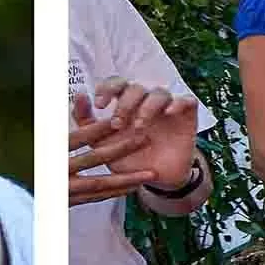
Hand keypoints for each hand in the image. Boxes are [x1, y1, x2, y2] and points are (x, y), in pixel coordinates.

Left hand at [68, 81, 202, 203]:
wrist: (155, 180)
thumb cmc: (127, 157)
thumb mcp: (102, 144)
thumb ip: (87, 122)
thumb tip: (78, 95)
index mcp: (127, 104)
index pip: (117, 84)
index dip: (108, 88)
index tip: (100, 104)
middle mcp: (147, 101)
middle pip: (136, 87)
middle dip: (125, 103)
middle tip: (117, 124)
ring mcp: (168, 107)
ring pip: (159, 92)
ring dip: (147, 107)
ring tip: (139, 127)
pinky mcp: (187, 116)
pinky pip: (187, 101)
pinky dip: (178, 103)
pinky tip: (169, 113)